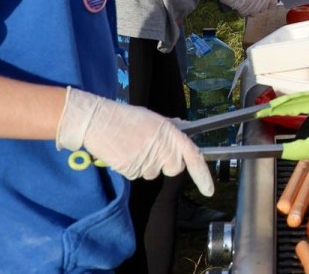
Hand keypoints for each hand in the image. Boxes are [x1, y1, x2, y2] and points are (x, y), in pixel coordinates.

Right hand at [56, 87, 213, 195]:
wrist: (98, 122)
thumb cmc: (126, 117)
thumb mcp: (154, 118)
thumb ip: (171, 128)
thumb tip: (184, 128)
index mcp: (171, 134)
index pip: (194, 157)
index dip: (203, 176)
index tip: (209, 191)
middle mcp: (162, 149)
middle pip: (173, 169)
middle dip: (166, 164)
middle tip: (152, 148)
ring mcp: (146, 162)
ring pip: (153, 173)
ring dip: (147, 164)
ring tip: (133, 146)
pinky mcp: (131, 171)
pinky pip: (137, 175)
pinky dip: (133, 167)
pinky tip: (124, 152)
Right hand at [211, 0, 276, 15]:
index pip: (273, 1)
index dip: (268, 3)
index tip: (264, 3)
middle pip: (263, 8)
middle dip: (257, 7)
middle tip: (249, 2)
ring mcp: (254, 5)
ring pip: (254, 13)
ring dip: (249, 10)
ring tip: (242, 3)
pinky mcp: (245, 10)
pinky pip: (244, 14)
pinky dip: (240, 11)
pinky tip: (236, 5)